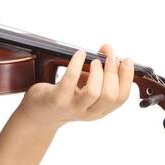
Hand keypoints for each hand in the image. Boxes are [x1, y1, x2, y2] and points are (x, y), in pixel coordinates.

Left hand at [16, 43, 134, 133]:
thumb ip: (99, 70)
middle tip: (110, 57)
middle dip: (113, 73)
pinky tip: (79, 54)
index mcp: (99, 110)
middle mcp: (88, 112)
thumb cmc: (64, 97)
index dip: (126, 77)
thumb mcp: (85, 86)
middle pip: (110, 95)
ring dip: (97, 72)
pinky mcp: (56, 99)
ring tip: (94, 61)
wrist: (37, 116)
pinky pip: (69, 80)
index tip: (125, 60)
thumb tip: (108, 49)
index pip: (121, 98)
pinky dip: (77, 64)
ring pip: (93, 92)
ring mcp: (72, 107)